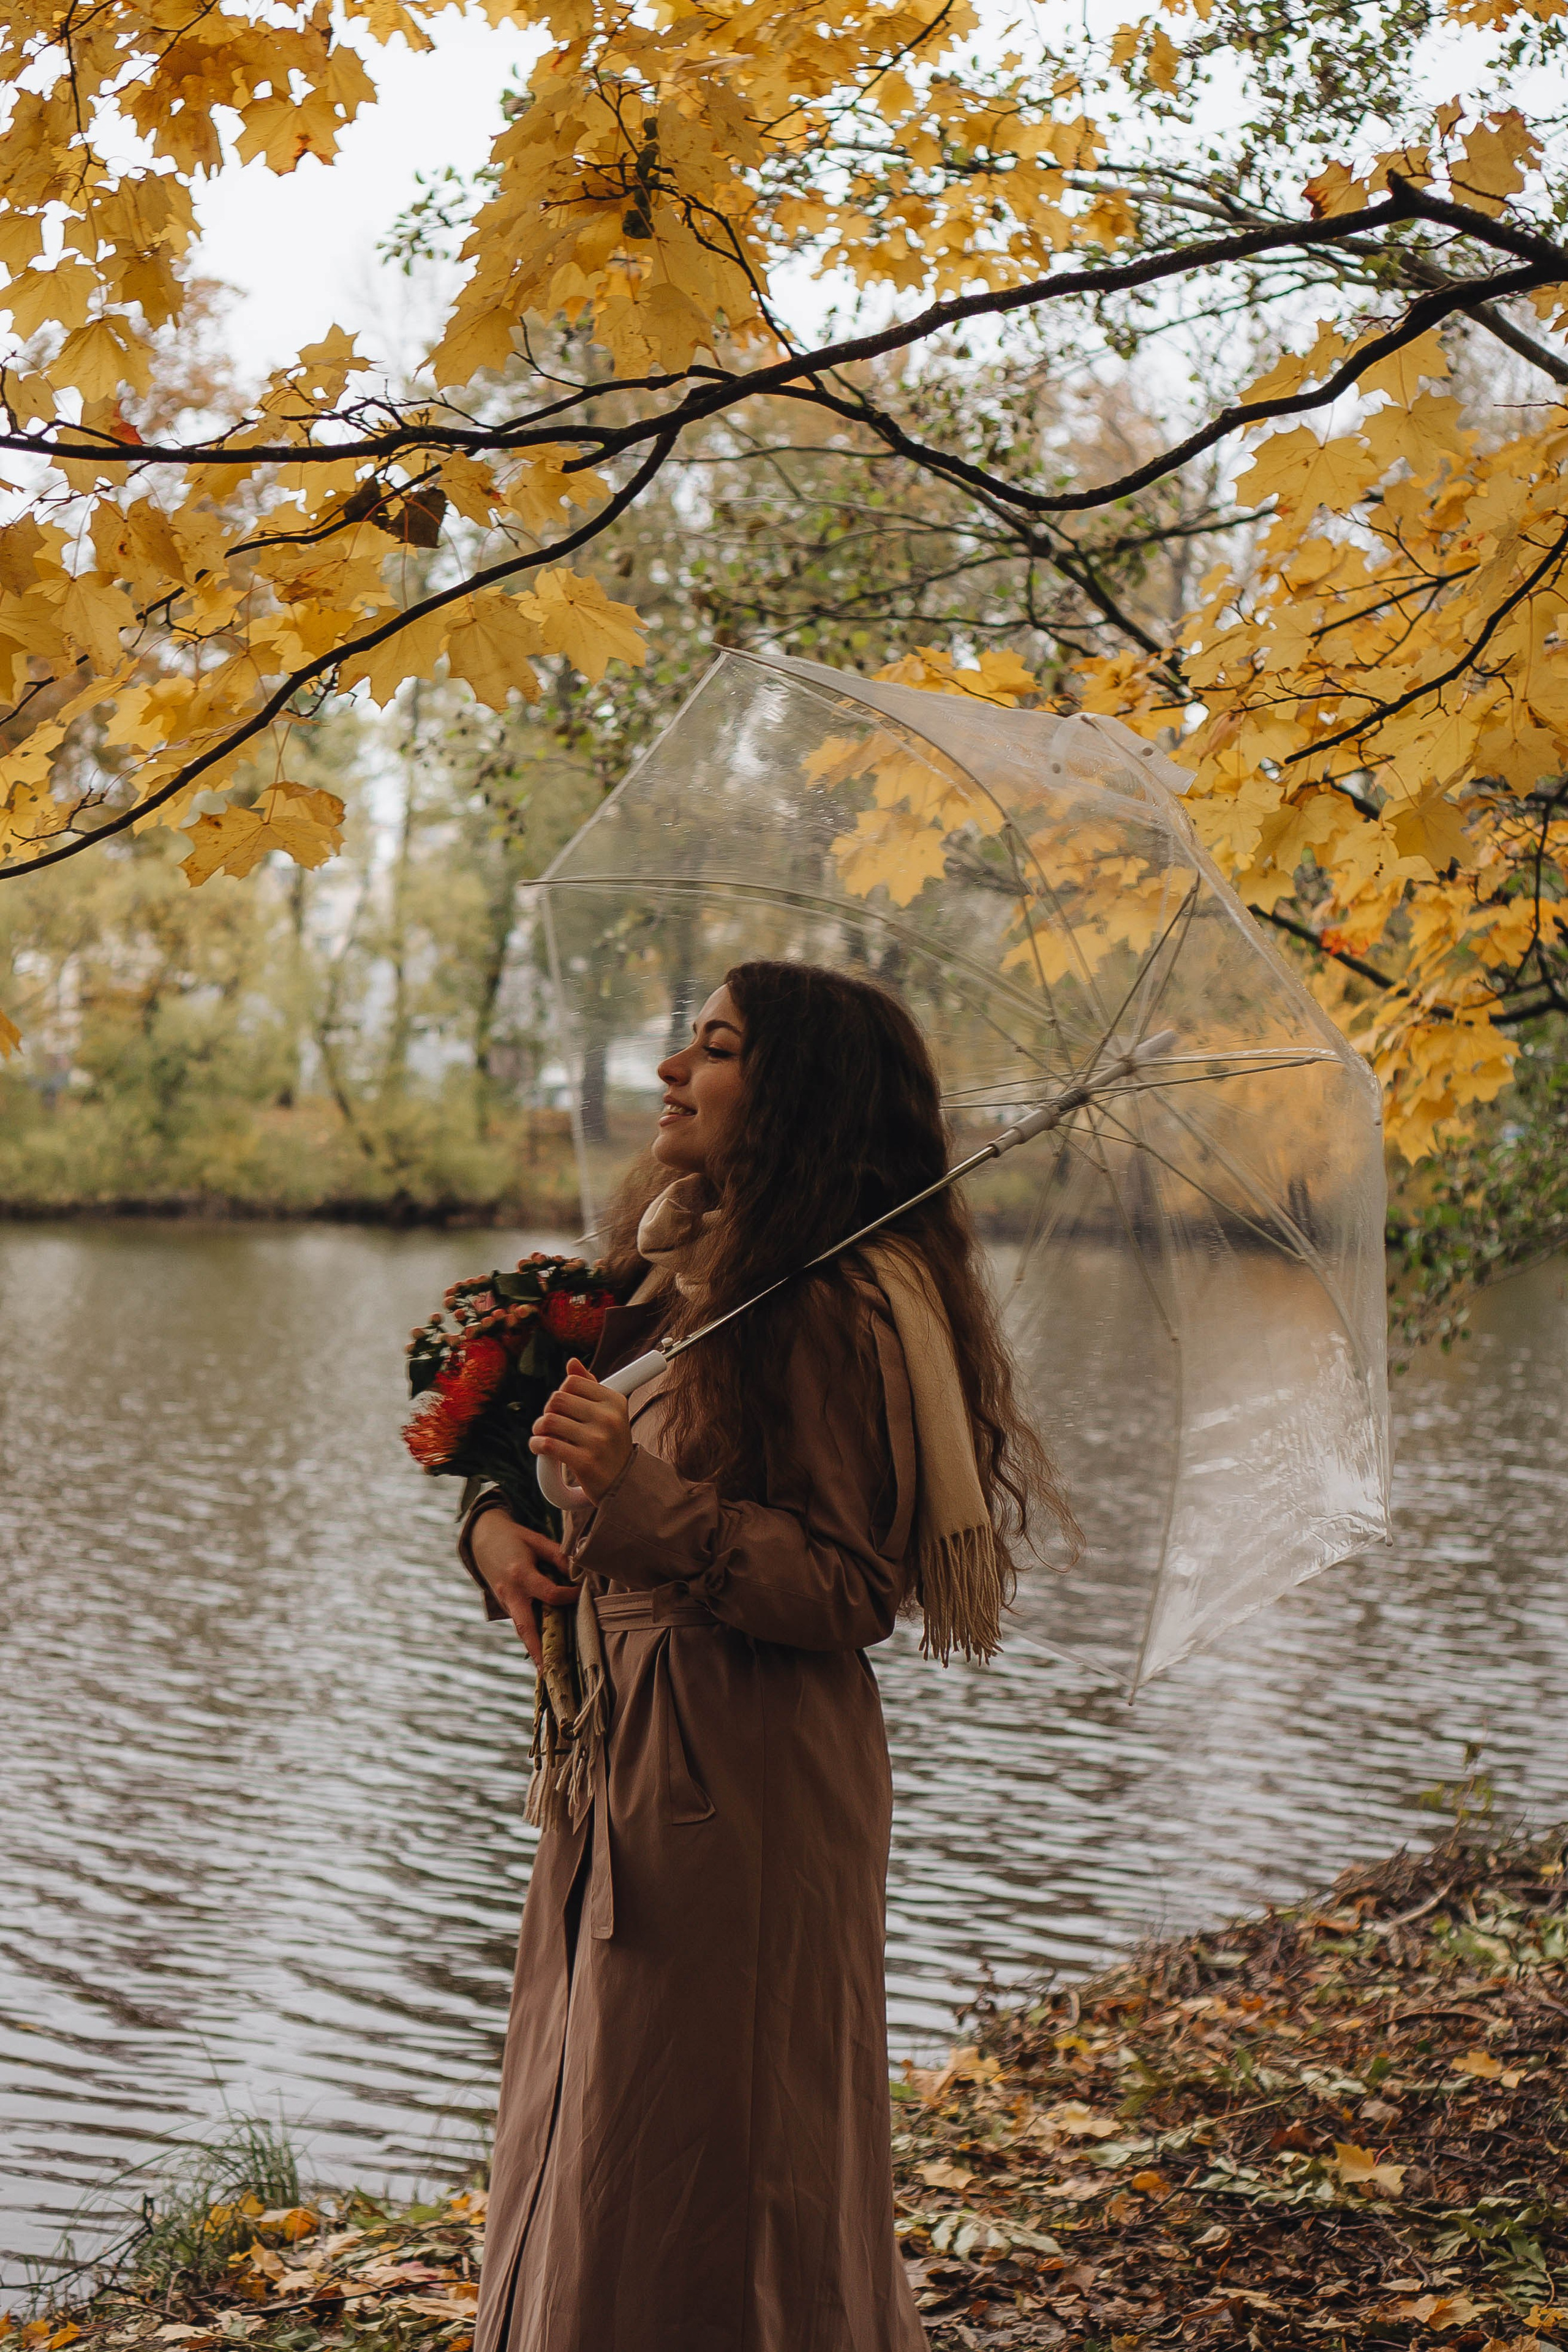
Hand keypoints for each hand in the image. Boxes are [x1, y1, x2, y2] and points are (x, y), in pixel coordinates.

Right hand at [470, 1506, 576, 1670]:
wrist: (482, 1538)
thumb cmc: (514, 1537)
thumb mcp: (537, 1540)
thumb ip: (559, 1556)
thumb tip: (579, 1574)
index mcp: (520, 1574)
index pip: (550, 1594)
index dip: (569, 1596)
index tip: (581, 1592)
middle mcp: (510, 1592)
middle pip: (525, 1626)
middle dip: (537, 1649)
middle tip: (548, 1670)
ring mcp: (504, 1601)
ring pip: (521, 1629)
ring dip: (533, 1649)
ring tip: (547, 1671)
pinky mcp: (504, 1604)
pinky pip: (519, 1622)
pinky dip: (531, 1635)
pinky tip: (543, 1650)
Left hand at [529, 1357, 633, 1503]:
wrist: (622, 1483)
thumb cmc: (610, 1444)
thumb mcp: (608, 1412)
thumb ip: (589, 1386)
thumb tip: (572, 1363)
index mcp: (614, 1401)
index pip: (572, 1382)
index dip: (561, 1393)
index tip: (562, 1408)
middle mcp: (608, 1418)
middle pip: (557, 1399)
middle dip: (547, 1411)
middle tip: (549, 1423)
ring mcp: (598, 1440)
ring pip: (549, 1421)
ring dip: (539, 1429)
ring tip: (543, 1436)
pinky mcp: (585, 1461)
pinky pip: (548, 1444)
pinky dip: (537, 1444)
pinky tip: (539, 1447)